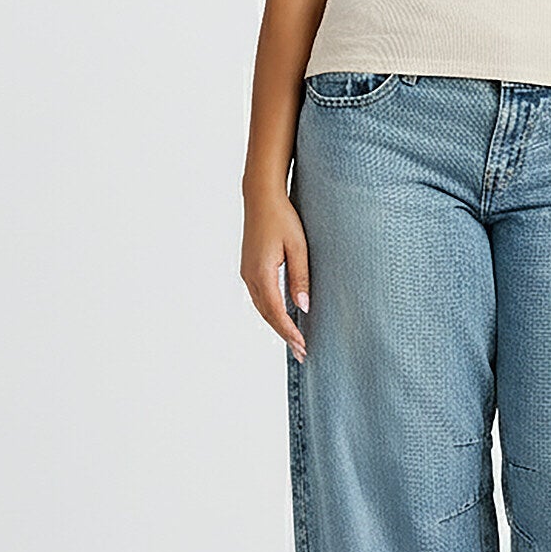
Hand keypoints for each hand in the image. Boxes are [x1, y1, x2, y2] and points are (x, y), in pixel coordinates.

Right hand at [241, 185, 310, 361]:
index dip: (289, 331)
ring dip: (277, 325)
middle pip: (267, 314)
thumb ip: (300, 277)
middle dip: (284, 334)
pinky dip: (271, 312)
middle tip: (302, 352)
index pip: (276, 311)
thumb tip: (303, 306)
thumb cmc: (283, 218)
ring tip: (295, 341)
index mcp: (262, 272)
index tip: (303, 346)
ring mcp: (247, 273)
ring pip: (262, 308)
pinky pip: (260, 297)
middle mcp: (250, 276)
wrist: (261, 198)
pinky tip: (283, 318)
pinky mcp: (249, 269)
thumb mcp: (298, 247)